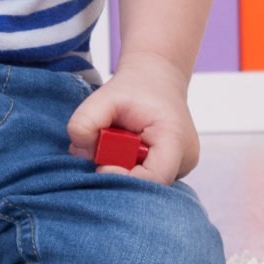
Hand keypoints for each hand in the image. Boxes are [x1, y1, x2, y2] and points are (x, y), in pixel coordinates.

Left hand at [67, 56, 198, 183]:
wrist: (157, 78)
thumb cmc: (136, 87)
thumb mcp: (104, 96)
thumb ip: (84, 121)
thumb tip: (79, 152)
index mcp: (175, 139)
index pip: (153, 178)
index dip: (122, 178)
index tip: (101, 164)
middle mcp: (185, 158)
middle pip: (148, 185)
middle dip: (119, 173)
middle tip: (106, 149)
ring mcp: (182, 166)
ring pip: (145, 184)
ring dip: (124, 170)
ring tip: (120, 144)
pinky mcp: (174, 169)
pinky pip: (147, 179)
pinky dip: (131, 169)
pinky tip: (127, 150)